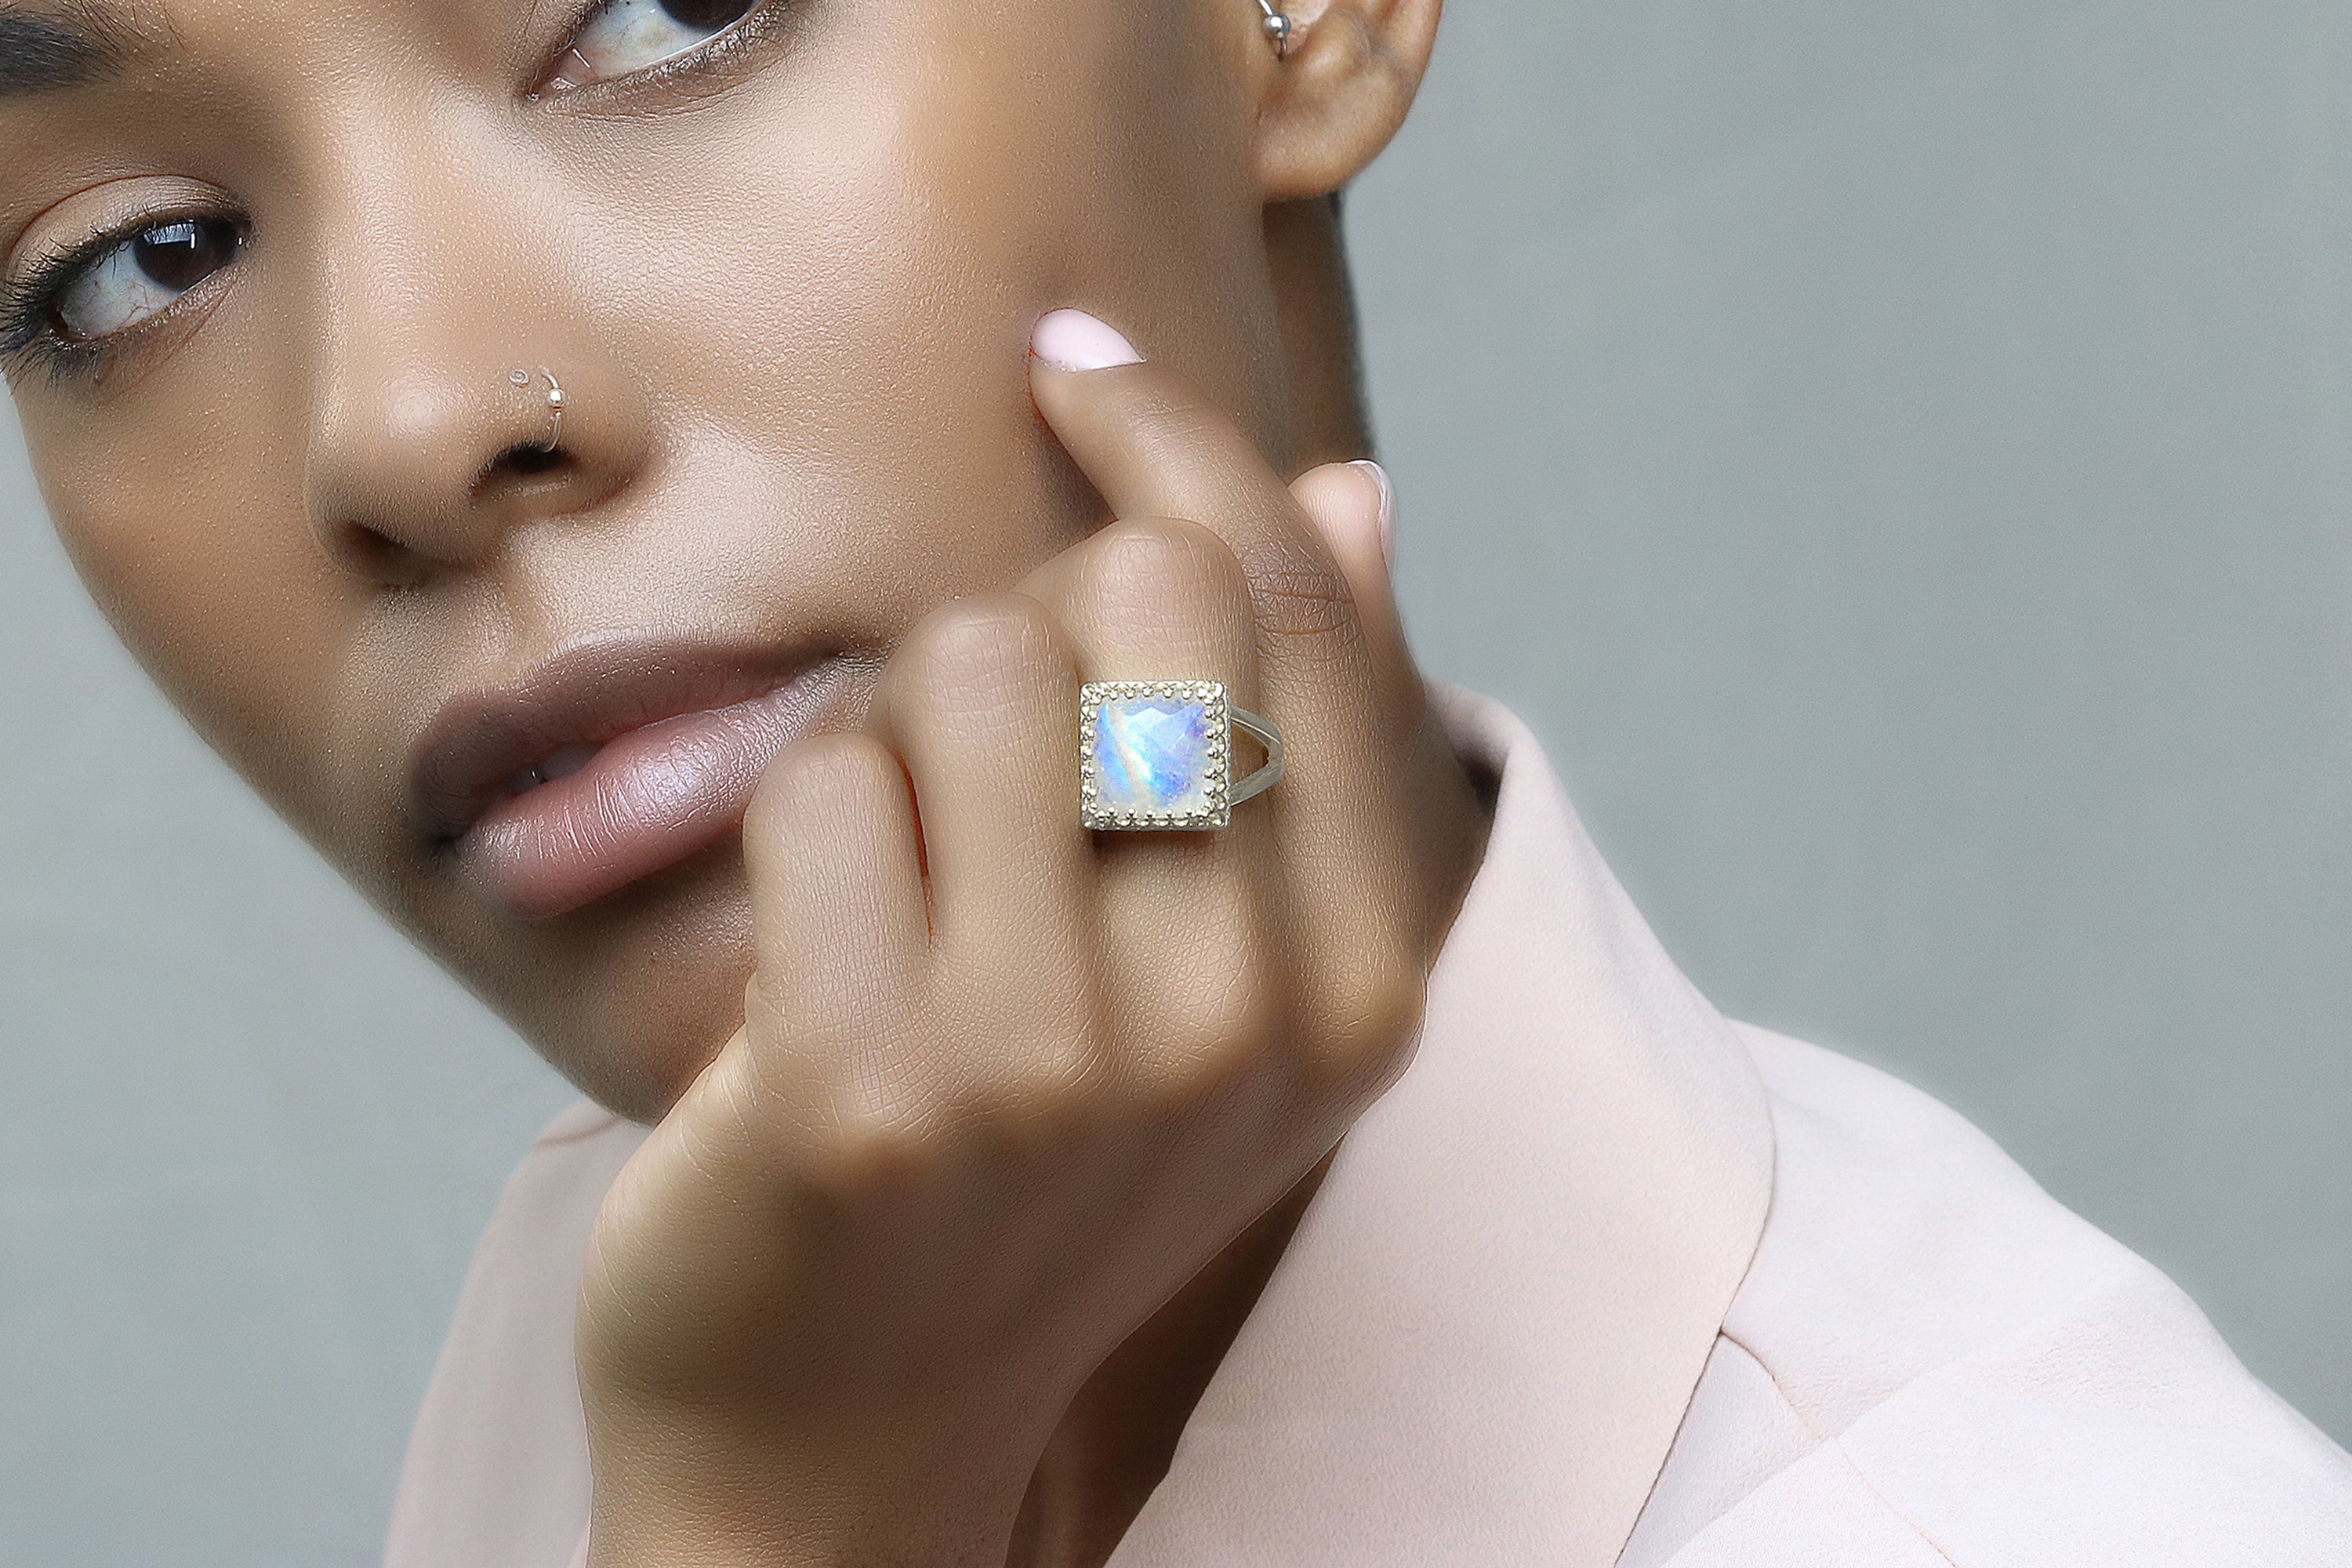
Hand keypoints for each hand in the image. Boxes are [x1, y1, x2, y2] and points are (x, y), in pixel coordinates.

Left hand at [577, 318, 1484, 1565]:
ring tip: (905, 887)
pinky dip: (798, 826)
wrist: (849, 1438)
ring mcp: (1056, 1064)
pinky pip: (819, 780)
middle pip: (1141, 593)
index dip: (1177, 444)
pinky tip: (811, 955)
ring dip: (904, 734)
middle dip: (1033, 617)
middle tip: (981, 750)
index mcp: (1358, 980)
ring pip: (968, 659)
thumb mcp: (1226, 983)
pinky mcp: (864, 1091)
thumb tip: (1351, 493)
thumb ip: (1298, 738)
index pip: (1295, 606)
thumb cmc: (1032, 1173)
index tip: (1078, 374)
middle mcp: (1243, 1019)